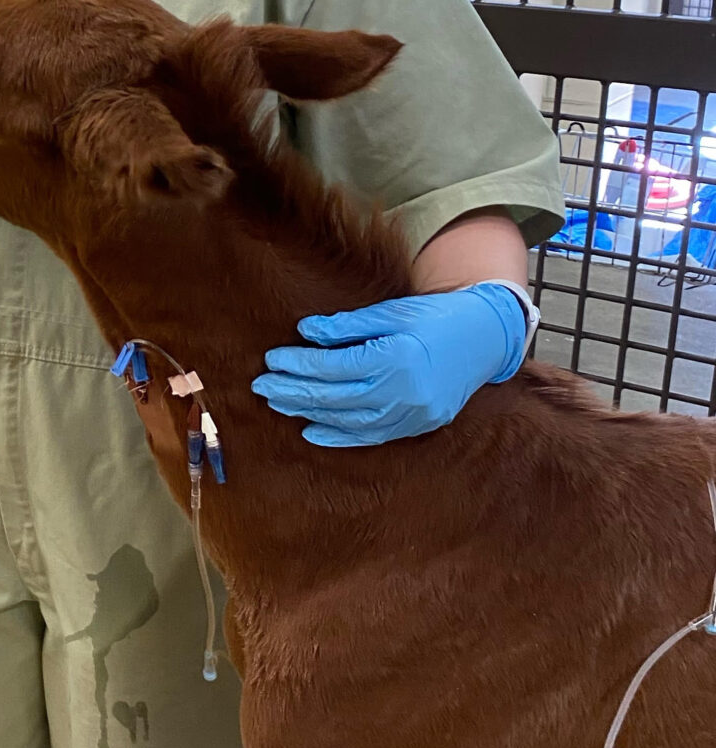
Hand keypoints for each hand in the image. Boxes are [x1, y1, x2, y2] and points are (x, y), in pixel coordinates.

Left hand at [251, 282, 529, 446]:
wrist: (486, 338)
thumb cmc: (435, 317)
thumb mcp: (391, 311)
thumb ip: (347, 326)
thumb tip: (305, 332)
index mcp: (395, 357)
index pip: (332, 366)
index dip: (297, 364)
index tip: (271, 359)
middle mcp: (403, 391)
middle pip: (334, 396)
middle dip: (293, 391)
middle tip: (261, 386)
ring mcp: (412, 414)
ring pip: (348, 420)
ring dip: (308, 413)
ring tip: (279, 403)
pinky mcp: (418, 425)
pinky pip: (371, 436)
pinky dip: (339, 436)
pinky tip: (311, 431)